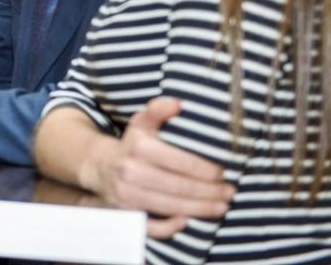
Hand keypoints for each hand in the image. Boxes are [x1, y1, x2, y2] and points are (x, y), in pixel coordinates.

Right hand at [77, 98, 234, 237]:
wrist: (100, 166)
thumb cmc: (131, 144)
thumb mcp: (142, 123)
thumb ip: (158, 110)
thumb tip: (178, 103)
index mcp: (138, 148)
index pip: (180, 162)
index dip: (205, 170)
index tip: (224, 173)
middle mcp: (130, 172)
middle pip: (179, 187)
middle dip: (209, 192)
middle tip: (230, 192)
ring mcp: (126, 195)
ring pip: (169, 206)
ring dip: (200, 209)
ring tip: (221, 207)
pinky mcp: (125, 213)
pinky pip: (149, 226)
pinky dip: (169, 227)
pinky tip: (187, 221)